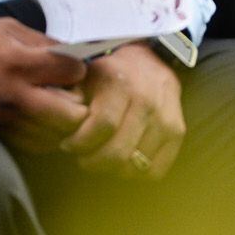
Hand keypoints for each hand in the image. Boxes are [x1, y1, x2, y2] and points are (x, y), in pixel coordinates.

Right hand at [0, 19, 88, 140]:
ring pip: (56, 135)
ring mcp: (4, 118)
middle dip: (80, 103)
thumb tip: (77, 54)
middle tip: (72, 93)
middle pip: (73, 114)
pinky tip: (40, 120)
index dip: (79, 69)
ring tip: (57, 107)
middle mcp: (13, 94)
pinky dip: (45, 135)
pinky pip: (35, 145)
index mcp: (18, 61)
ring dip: (64, 122)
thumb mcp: (6, 29)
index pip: (73, 72)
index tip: (71, 67)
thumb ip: (44, 42)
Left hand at [56, 41, 185, 180]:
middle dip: (93, 162)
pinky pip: (156, 169)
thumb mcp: (84, 77)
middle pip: (119, 151)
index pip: (102, 125)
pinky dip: (137, 172)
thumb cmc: (109, 75)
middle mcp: (148, 99)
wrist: (150, 62)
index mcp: (121, 82)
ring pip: (136, 164)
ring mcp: (166, 117)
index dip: (80, 143)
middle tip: (83, 157)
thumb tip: (57, 125)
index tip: (68, 145)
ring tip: (103, 157)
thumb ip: (68, 99)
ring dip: (113, 169)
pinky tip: (124, 162)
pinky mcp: (178, 131)